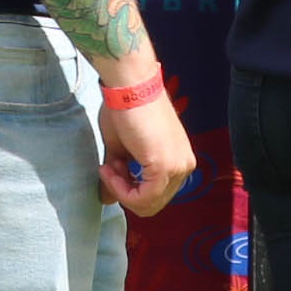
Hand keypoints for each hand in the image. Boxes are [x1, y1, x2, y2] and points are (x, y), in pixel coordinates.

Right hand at [95, 85, 195, 216]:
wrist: (129, 86)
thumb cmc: (125, 108)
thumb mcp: (121, 149)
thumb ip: (119, 176)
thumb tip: (105, 200)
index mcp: (179, 159)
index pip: (155, 194)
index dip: (128, 189)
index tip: (109, 169)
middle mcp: (184, 165)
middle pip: (153, 202)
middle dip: (125, 191)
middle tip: (108, 168)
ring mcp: (178, 167)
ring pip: (148, 203)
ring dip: (122, 190)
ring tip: (109, 166)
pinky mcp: (166, 167)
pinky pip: (144, 197)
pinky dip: (123, 190)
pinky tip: (111, 169)